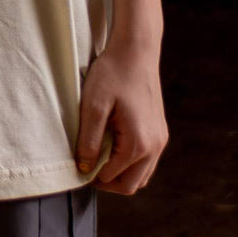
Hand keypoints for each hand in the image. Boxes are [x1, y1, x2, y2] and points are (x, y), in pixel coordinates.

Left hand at [74, 38, 168, 194]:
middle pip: (132, 184)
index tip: (77, 167)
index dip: (93, 176)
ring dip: (121, 174)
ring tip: (98, 157)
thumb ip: (89, 140)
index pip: (114, 177)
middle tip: (86, 168)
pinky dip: (131, 163)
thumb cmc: (112, 74)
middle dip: (108, 182)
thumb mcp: (93, 106)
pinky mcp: (160, 132)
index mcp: (139, 143)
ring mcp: (160, 140)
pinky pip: (147, 161)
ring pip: (142, 175)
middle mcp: (155, 146)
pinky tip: (112, 147)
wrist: (136, 52)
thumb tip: (85, 168)